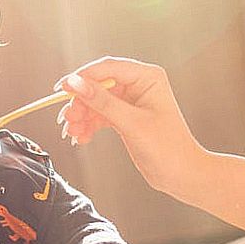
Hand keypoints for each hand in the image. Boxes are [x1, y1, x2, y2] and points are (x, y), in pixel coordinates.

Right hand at [55, 57, 205, 196]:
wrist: (182, 175)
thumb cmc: (168, 148)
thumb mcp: (132, 123)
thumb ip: (103, 102)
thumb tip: (75, 83)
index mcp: (147, 77)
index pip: (107, 68)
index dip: (82, 77)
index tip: (61, 89)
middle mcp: (139, 84)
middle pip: (98, 85)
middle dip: (80, 102)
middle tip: (68, 119)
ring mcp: (131, 101)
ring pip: (96, 102)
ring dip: (82, 116)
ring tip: (72, 133)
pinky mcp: (125, 117)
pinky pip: (100, 115)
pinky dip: (89, 126)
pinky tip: (81, 138)